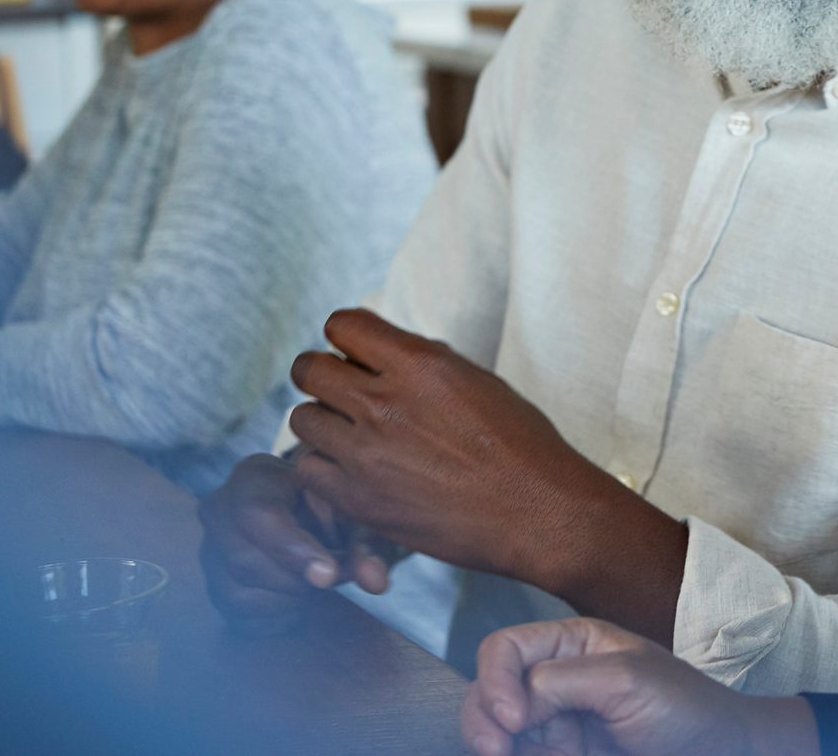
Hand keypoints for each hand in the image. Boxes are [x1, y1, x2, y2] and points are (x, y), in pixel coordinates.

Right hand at [196, 451, 397, 632]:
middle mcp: (218, 512)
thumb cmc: (331, 508)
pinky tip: (299, 599)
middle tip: (333, 577)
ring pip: (239, 594)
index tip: (328, 576)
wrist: (309, 517)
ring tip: (317, 582)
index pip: (258, 514)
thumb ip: (365, 544)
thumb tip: (374, 582)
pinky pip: (238, 618)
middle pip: (245, 561)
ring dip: (289, 600)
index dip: (292, 550)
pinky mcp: (212, 587)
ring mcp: (209, 552)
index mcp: (252, 478)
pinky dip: (277, 617)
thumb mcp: (352, 515)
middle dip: (297, 579)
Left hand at [289, 310, 676, 607]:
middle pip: (308, 369)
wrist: (536, 513)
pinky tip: (350, 470)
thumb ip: (423, 363)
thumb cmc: (520, 444)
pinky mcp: (360, 500)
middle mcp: (385, 402)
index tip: (357, 354)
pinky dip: (323, 467)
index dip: (345, 337)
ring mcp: (367, 453)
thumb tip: (385, 352)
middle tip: (342, 393)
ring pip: (301, 419)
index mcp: (418, 363)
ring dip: (322, 421)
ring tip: (347, 435)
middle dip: (322, 375)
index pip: (341, 324)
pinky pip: (307, 469)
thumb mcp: (476, 380)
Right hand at [460, 619, 819, 755]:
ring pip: (500, 735)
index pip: (504, 651)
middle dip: (486, 724)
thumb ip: (560, 680)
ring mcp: (557, 724)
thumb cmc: (685, 709)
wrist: (720, 754)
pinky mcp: (564, 753)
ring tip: (551, 754)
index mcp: (571, 644)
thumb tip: (510, 702)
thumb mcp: (625, 678)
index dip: (494, 682)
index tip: (510, 719)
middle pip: (489, 695)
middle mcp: (555, 681)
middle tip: (500, 754)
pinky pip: (526, 755)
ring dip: (510, 748)